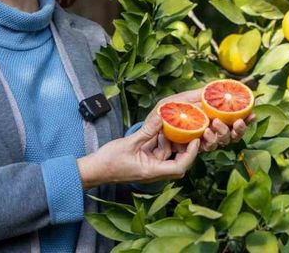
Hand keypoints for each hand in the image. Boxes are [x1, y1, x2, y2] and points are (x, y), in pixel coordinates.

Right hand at [77, 112, 199, 189]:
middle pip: (178, 162)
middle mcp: (153, 171)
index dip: (190, 154)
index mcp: (152, 171)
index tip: (195, 140)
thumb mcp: (129, 143)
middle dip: (184, 147)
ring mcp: (149, 167)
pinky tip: (158, 129)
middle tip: (188, 130)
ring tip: (171, 124)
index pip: (179, 167)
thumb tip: (161, 116)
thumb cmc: (108, 161)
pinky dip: (159, 140)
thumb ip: (147, 131)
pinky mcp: (144, 161)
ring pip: (167, 154)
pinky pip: (157, 151)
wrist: (94, 170)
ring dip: (170, 140)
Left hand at [144, 89, 255, 152]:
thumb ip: (199, 95)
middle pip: (232, 134)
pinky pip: (205, 148)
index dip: (245, 119)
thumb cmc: (164, 111)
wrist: (148, 127)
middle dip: (237, 129)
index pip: (233, 120)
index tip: (252, 114)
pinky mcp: (192, 150)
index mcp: (210, 117)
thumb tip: (217, 84)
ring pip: (220, 142)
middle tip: (235, 121)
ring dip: (221, 134)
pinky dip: (207, 142)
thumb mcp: (181, 99)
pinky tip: (204, 134)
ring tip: (213, 126)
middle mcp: (209, 130)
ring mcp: (201, 140)